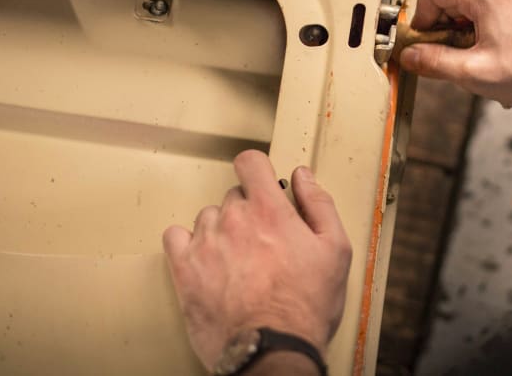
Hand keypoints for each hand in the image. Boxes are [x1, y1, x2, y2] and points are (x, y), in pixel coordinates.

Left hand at [162, 150, 351, 369]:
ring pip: (208, 217)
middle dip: (247, 211)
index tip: (261, 182)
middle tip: (262, 240)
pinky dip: (188, 243)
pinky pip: (175, 238)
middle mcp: (233, 220)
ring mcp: (205, 243)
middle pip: (232, 196)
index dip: (256, 169)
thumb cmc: (305, 306)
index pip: (250, 162)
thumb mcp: (335, 250)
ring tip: (237, 258)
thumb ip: (319, 204)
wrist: (272, 349)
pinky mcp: (184, 270)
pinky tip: (205, 258)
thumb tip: (304, 177)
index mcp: (269, 210)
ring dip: (221, 230)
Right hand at [399, 0, 511, 112]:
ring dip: (459, 34)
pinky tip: (488, 59)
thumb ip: (435, 62)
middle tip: (448, 58)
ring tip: (473, 62)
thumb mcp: (476, 73)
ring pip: (465, 6)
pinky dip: (477, 34)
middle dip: (441, 28)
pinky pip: (483, 13)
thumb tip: (409, 56)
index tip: (426, 44)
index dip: (422, 17)